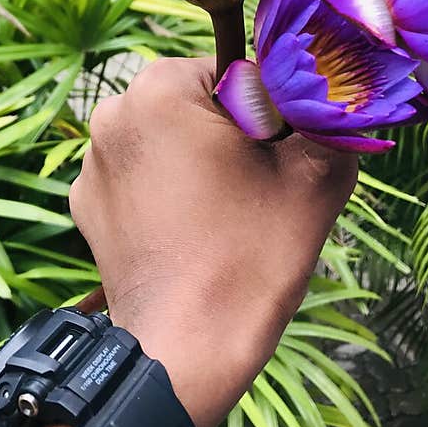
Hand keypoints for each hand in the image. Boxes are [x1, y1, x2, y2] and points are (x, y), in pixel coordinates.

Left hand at [69, 56, 358, 426]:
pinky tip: (191, 235)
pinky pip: (142, 177)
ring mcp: (93, 162)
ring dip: (200, 164)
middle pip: (200, 105)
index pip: (237, 73)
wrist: (184, 353)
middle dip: (234, 137)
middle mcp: (113, 112)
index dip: (272, 115)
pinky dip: (168, 194)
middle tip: (257, 194)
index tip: (278, 163)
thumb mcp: (315, 176)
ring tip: (224, 219)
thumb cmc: (250, 257)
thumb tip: (340, 88)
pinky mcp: (87, 205)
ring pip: (171, 140)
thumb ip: (331, 114)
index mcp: (161, 87)